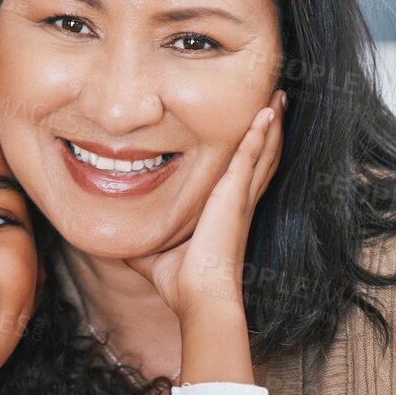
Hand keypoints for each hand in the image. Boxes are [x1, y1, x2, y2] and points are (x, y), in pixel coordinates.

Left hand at [129, 91, 282, 382]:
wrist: (200, 296)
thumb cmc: (182, 283)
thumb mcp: (155, 254)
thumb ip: (143, 240)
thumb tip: (117, 239)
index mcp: (224, 212)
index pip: (241, 174)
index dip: (251, 151)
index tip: (254, 129)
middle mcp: (238, 201)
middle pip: (260, 156)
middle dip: (269, 129)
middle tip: (276, 101)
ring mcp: (240, 197)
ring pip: (263, 151)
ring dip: (271, 124)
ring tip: (279, 98)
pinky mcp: (235, 195)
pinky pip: (252, 156)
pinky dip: (261, 133)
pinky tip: (268, 113)